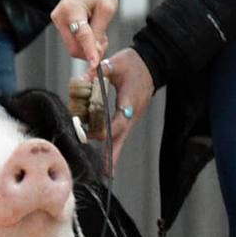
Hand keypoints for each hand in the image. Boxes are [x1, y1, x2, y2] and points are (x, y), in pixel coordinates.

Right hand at [52, 0, 117, 68]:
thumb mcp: (107, 9)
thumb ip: (100, 32)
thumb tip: (95, 53)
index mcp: (72, 9)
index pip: (82, 36)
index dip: (90, 52)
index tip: (95, 65)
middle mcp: (60, 16)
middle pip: (74, 47)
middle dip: (90, 51)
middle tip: (104, 41)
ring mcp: (57, 20)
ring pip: (73, 47)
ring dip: (87, 47)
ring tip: (98, 30)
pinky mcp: (58, 23)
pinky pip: (71, 41)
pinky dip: (83, 42)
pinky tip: (91, 30)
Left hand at [89, 49, 153, 174]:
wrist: (152, 63)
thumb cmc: (135, 63)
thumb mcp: (116, 63)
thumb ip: (100, 71)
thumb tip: (83, 80)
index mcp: (130, 102)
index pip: (117, 122)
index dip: (103, 129)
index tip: (88, 133)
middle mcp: (131, 113)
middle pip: (121, 138)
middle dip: (114, 156)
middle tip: (107, 174)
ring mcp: (132, 116)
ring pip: (122, 138)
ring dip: (114, 154)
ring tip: (108, 172)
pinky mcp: (130, 116)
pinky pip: (121, 133)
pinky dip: (115, 144)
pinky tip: (110, 158)